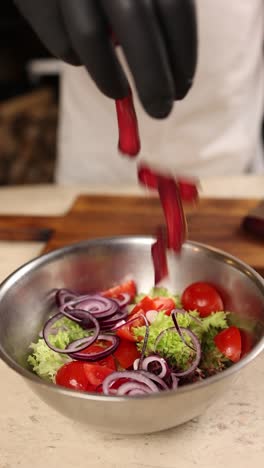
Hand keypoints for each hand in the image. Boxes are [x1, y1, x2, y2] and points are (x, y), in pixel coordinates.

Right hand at [14, 0, 197, 117]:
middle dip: (153, 79)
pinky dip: (78, 59)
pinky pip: (61, 43)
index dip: (182, 56)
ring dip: (110, 79)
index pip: (174, 8)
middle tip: (161, 111)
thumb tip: (172, 80)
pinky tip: (85, 58)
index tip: (181, 90)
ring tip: (120, 93)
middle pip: (135, 21)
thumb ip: (154, 18)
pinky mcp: (37, 0)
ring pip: (90, 37)